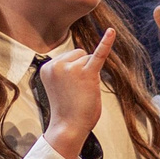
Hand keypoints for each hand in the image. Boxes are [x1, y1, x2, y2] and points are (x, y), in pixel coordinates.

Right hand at [39, 29, 114, 158]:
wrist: (68, 127)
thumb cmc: (67, 109)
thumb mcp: (60, 85)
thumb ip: (66, 69)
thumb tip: (85, 56)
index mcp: (47, 66)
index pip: (69, 58)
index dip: (74, 73)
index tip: (67, 90)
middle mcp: (57, 64)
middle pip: (79, 54)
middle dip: (82, 71)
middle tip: (76, 92)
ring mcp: (71, 68)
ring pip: (89, 58)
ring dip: (90, 74)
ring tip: (82, 92)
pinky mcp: (86, 73)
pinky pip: (99, 54)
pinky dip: (106, 42)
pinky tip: (112, 31)